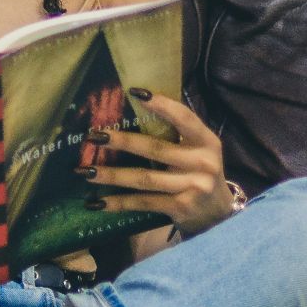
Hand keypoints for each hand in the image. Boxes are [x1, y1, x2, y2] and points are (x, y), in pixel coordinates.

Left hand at [79, 88, 234, 237]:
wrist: (219, 213)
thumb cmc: (201, 173)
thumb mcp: (199, 149)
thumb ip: (178, 133)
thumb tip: (138, 106)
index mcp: (207, 142)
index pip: (184, 118)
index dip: (162, 105)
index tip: (135, 93)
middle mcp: (202, 163)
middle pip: (156, 149)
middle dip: (122, 142)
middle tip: (94, 136)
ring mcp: (192, 187)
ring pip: (144, 179)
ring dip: (112, 175)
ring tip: (87, 170)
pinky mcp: (180, 208)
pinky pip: (144, 203)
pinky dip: (120, 203)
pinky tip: (98, 202)